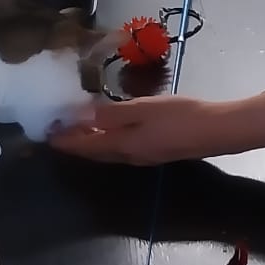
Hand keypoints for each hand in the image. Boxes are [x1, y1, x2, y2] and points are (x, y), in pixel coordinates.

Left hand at [50, 96, 219, 166]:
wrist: (216, 131)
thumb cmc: (179, 116)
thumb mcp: (143, 108)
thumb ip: (113, 112)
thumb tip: (84, 115)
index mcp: (122, 145)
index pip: (85, 145)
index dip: (66, 140)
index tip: (47, 134)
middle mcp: (129, 156)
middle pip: (95, 152)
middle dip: (76, 143)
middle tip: (59, 131)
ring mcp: (144, 156)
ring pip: (109, 151)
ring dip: (92, 142)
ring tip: (81, 129)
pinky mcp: (156, 152)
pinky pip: (122, 148)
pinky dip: (109, 140)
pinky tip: (112, 129)